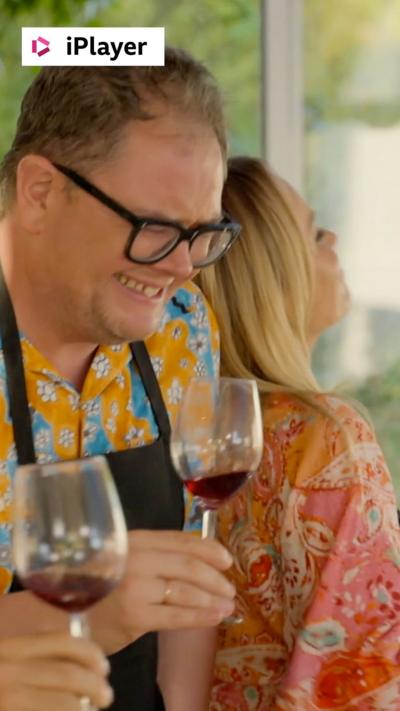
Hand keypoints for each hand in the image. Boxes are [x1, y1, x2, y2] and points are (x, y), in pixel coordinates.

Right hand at [0, 632, 112, 710]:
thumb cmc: (0, 681)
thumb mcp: (6, 660)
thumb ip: (29, 657)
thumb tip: (75, 664)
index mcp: (10, 649)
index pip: (61, 641)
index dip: (90, 653)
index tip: (103, 667)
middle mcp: (8, 670)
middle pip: (67, 673)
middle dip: (94, 685)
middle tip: (106, 696)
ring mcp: (7, 698)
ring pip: (63, 702)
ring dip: (82, 707)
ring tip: (91, 710)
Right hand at [90, 529, 234, 653]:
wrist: (58, 614)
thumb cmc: (93, 584)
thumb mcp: (122, 557)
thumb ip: (152, 554)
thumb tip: (197, 561)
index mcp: (135, 539)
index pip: (181, 540)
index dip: (208, 549)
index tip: (226, 559)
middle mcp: (137, 558)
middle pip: (188, 565)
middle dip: (215, 577)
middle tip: (229, 587)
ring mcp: (136, 587)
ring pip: (186, 590)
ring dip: (212, 598)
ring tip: (226, 604)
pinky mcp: (135, 616)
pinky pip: (177, 615)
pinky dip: (200, 616)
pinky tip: (213, 617)